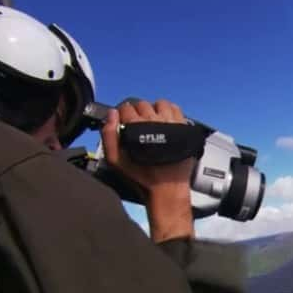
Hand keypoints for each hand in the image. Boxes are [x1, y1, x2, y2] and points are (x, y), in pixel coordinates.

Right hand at [101, 99, 194, 242]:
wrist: (167, 188)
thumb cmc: (142, 178)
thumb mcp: (116, 161)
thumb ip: (109, 136)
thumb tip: (111, 115)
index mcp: (138, 127)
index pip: (126, 108)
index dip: (122, 114)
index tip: (123, 121)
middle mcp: (156, 121)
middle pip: (142, 104)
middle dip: (136, 112)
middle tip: (136, 124)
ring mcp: (172, 123)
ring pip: (160, 104)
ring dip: (153, 110)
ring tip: (151, 121)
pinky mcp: (184, 128)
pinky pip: (177, 110)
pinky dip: (170, 112)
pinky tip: (165, 121)